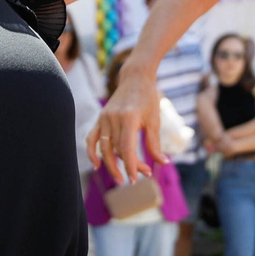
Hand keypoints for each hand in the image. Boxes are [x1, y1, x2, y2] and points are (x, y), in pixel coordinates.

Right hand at [87, 65, 164, 183]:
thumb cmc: (148, 98)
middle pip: (116, 150)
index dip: (131, 166)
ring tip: (120, 178)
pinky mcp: (100, 118)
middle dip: (126, 166)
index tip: (137, 178)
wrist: (135, 78)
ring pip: (104, 148)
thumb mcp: (155, 120)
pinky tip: (96, 166)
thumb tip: (162, 163)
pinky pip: (92, 138)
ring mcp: (104, 118)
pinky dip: (92, 152)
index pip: (126, 149)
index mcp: (129, 118)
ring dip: (111, 164)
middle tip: (136, 178)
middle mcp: (113, 118)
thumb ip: (155, 143)